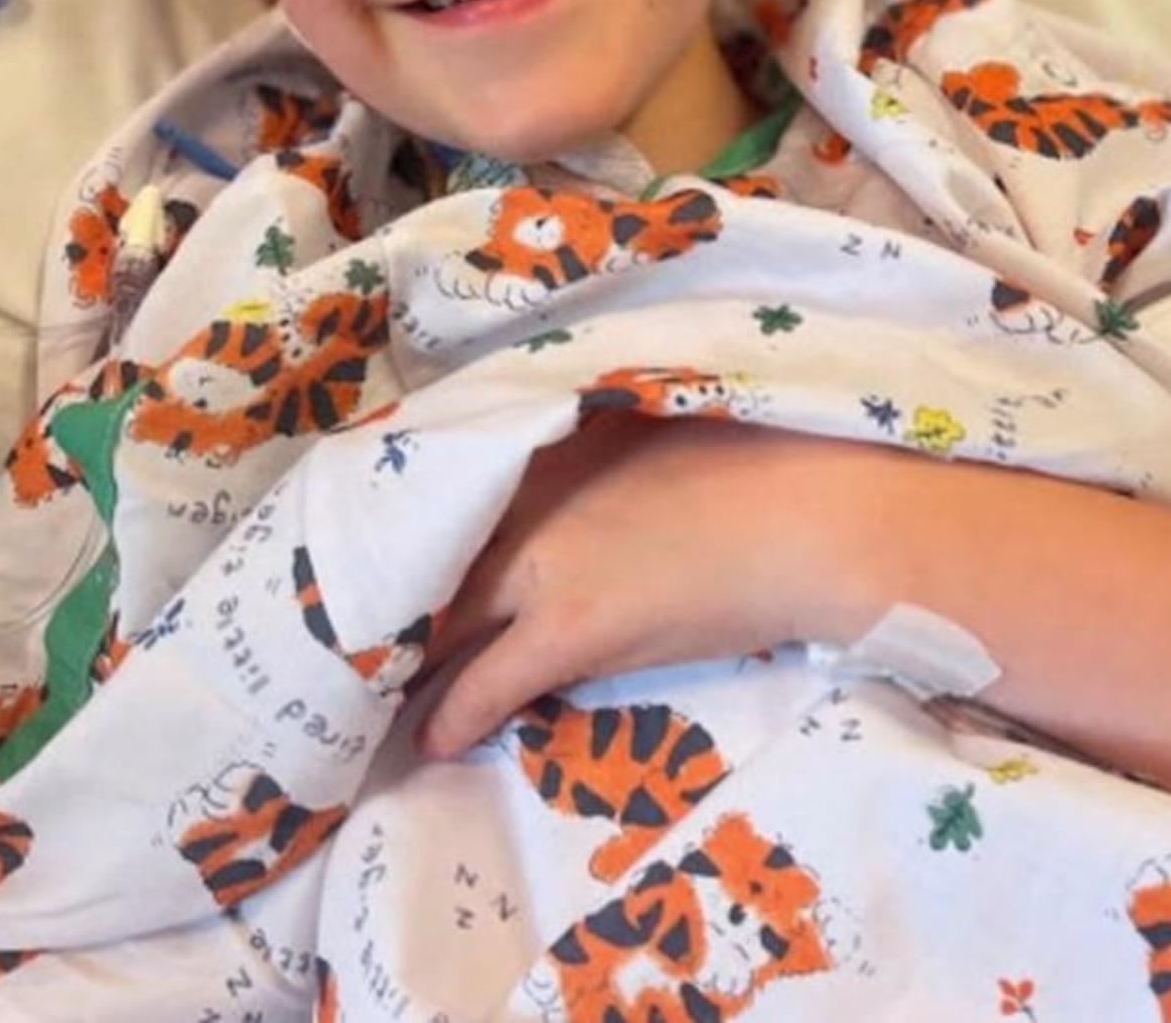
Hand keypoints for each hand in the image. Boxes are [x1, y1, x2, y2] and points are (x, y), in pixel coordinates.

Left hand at [415, 413, 893, 756]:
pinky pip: (490, 680)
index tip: (380, 557)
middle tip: (357, 635)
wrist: (813, 512)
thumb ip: (594, 447)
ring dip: (411, 657)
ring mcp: (545, 561)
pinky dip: (455, 712)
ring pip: (449, 618)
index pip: (451, 488)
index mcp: (551, 441)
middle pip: (434, 556)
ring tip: (378, 690)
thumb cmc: (761, 464)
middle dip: (394, 597)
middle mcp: (530, 495)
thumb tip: (570, 475)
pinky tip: (431, 739)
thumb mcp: (656, 430)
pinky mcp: (574, 625)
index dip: (412, 532)